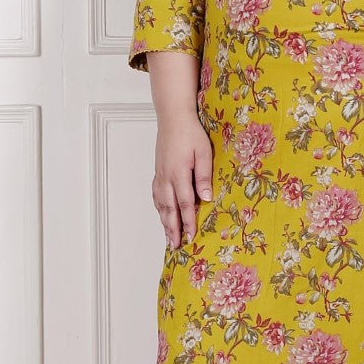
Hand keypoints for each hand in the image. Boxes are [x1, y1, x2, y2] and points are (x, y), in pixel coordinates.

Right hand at [152, 115, 213, 247]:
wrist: (173, 117)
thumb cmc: (191, 132)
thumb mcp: (203, 152)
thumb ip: (204, 175)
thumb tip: (207, 198)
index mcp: (179, 173)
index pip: (185, 203)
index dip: (189, 221)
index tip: (191, 236)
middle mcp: (166, 177)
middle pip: (169, 209)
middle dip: (173, 229)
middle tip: (176, 246)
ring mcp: (160, 175)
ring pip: (161, 204)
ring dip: (165, 222)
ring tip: (168, 237)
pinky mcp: (158, 172)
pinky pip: (156, 195)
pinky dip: (159, 208)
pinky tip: (162, 215)